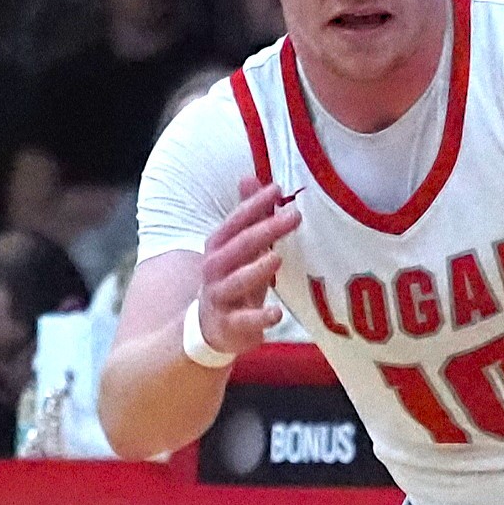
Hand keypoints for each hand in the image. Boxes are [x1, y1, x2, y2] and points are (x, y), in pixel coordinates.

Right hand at [197, 177, 298, 356]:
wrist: (210, 327)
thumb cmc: (234, 280)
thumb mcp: (240, 248)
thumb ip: (248, 217)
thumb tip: (252, 177)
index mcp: (218, 247)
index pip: (234, 222)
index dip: (253, 205)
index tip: (277, 188)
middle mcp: (215, 270)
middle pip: (238, 247)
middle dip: (264, 230)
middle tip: (294, 216)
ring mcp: (220, 298)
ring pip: (235, 282)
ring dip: (256, 269)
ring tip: (277, 256)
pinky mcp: (229, 325)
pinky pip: (243, 321)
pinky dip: (259, 318)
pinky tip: (277, 313)